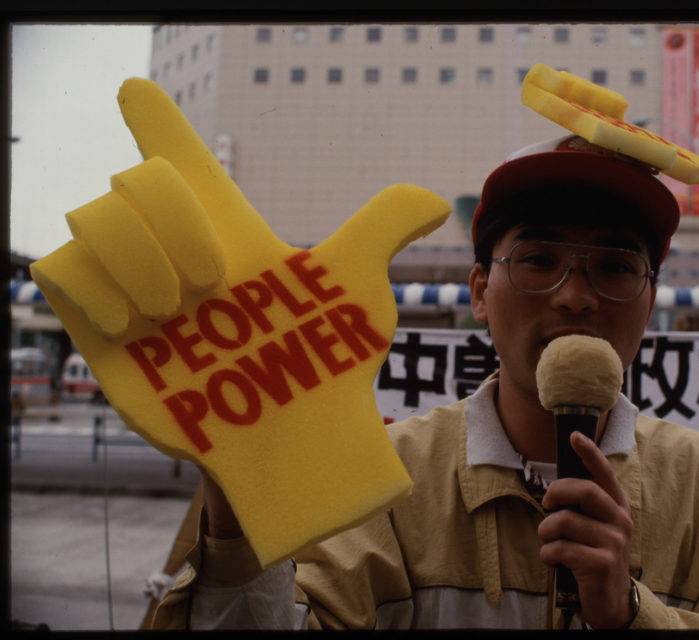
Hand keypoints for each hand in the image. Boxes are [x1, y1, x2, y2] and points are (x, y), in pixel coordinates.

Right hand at [30, 78, 449, 567]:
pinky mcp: (103, 331)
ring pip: (94, 217)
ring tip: (174, 311)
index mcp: (230, 233)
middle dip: (171, 223)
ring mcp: (136, 289)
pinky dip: (93, 287)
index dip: (159, 124)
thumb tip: (434, 198)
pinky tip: (134, 327)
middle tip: (209, 281)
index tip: (137, 89)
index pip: (185, 161)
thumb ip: (383, 229)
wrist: (290, 438)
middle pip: (137, 181)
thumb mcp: (358, 289)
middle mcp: (178, 251)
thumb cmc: (324, 362)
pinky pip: (61, 270)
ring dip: (136, 259)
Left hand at [538, 430, 634, 628]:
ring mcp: (613, 543)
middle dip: (557, 492)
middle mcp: (620, 522)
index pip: (605, 474)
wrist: (611, 602)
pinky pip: (561, 548)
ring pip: (565, 521)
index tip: (575, 436)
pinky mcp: (601, 564)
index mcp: (617, 508)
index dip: (590, 453)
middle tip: (546, 504)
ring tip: (548, 542)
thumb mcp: (596, 530)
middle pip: (584, 490)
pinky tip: (553, 560)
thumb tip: (555, 490)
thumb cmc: (595, 559)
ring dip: (546, 532)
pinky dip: (547, 554)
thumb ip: (583, 509)